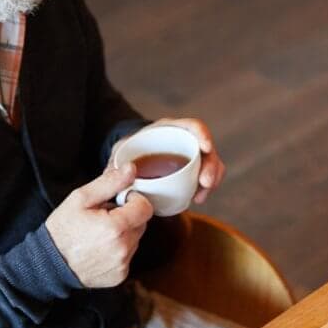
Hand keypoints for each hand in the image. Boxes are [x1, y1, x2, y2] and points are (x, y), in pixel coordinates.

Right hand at [45, 162, 154, 287]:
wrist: (48, 264)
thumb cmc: (62, 230)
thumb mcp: (80, 198)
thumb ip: (110, 182)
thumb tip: (132, 169)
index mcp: (116, 228)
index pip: (145, 207)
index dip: (133, 200)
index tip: (119, 201)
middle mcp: (123, 249)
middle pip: (141, 223)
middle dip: (127, 217)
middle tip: (104, 217)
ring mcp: (122, 264)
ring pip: (135, 240)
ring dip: (124, 234)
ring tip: (99, 234)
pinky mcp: (120, 275)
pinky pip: (128, 256)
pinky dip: (119, 250)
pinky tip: (100, 248)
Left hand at [112, 118, 226, 203]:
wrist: (125, 164)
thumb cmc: (122, 157)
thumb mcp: (117, 157)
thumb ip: (116, 168)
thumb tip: (121, 174)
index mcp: (167, 130)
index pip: (191, 126)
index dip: (202, 135)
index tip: (206, 148)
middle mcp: (182, 141)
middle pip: (206, 148)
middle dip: (210, 165)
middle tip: (205, 182)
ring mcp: (189, 157)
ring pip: (210, 164)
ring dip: (211, 179)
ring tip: (200, 197)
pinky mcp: (191, 172)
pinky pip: (205, 178)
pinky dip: (204, 189)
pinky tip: (197, 200)